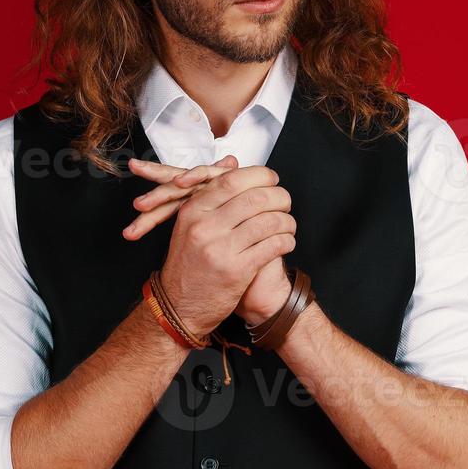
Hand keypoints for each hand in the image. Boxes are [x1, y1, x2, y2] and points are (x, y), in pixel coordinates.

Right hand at [126, 159, 295, 338]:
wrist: (179, 306)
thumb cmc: (188, 264)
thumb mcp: (190, 224)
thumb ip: (212, 194)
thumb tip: (233, 162)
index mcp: (193, 211)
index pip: (233, 181)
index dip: (260, 176)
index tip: (272, 180)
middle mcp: (205, 227)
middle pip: (256, 198)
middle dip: (279, 197)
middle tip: (286, 202)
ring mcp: (220, 249)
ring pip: (268, 221)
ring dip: (286, 221)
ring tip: (288, 225)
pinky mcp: (237, 270)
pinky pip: (272, 246)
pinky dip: (286, 241)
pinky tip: (286, 242)